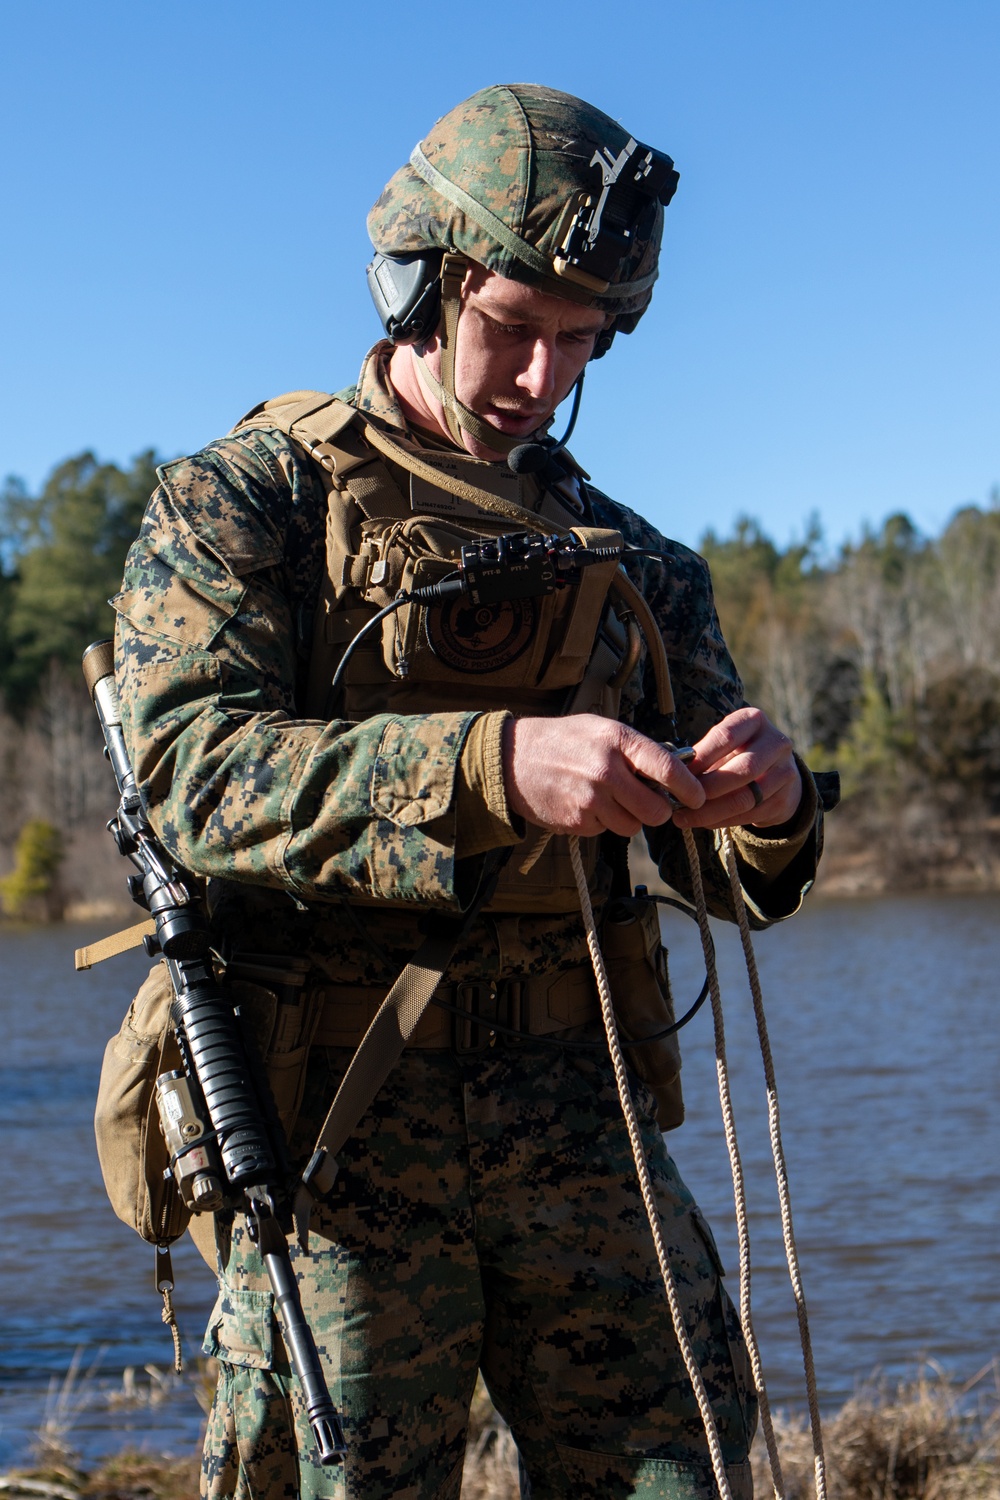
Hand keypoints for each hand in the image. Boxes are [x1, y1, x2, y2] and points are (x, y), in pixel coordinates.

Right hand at [503, 715, 704, 836]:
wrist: (513, 759)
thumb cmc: (563, 740)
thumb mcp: (602, 729)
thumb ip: (636, 748)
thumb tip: (676, 768)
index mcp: (618, 741)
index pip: (668, 768)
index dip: (689, 788)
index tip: (697, 796)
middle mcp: (606, 771)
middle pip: (656, 810)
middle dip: (658, 811)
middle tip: (651, 803)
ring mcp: (590, 800)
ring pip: (632, 827)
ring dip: (629, 819)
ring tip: (610, 799)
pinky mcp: (577, 822)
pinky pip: (606, 831)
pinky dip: (603, 822)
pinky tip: (586, 804)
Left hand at [670, 707, 800, 830]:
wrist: (776, 772)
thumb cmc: (737, 754)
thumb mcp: (723, 745)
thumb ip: (702, 755)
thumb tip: (672, 774)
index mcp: (754, 720)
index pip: (726, 736)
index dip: (701, 757)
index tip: (677, 773)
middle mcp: (776, 742)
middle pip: (742, 769)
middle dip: (707, 788)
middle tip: (680, 801)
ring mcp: (785, 772)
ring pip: (746, 797)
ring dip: (711, 811)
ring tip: (684, 817)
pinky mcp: (785, 799)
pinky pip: (750, 815)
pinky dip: (722, 821)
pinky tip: (703, 822)